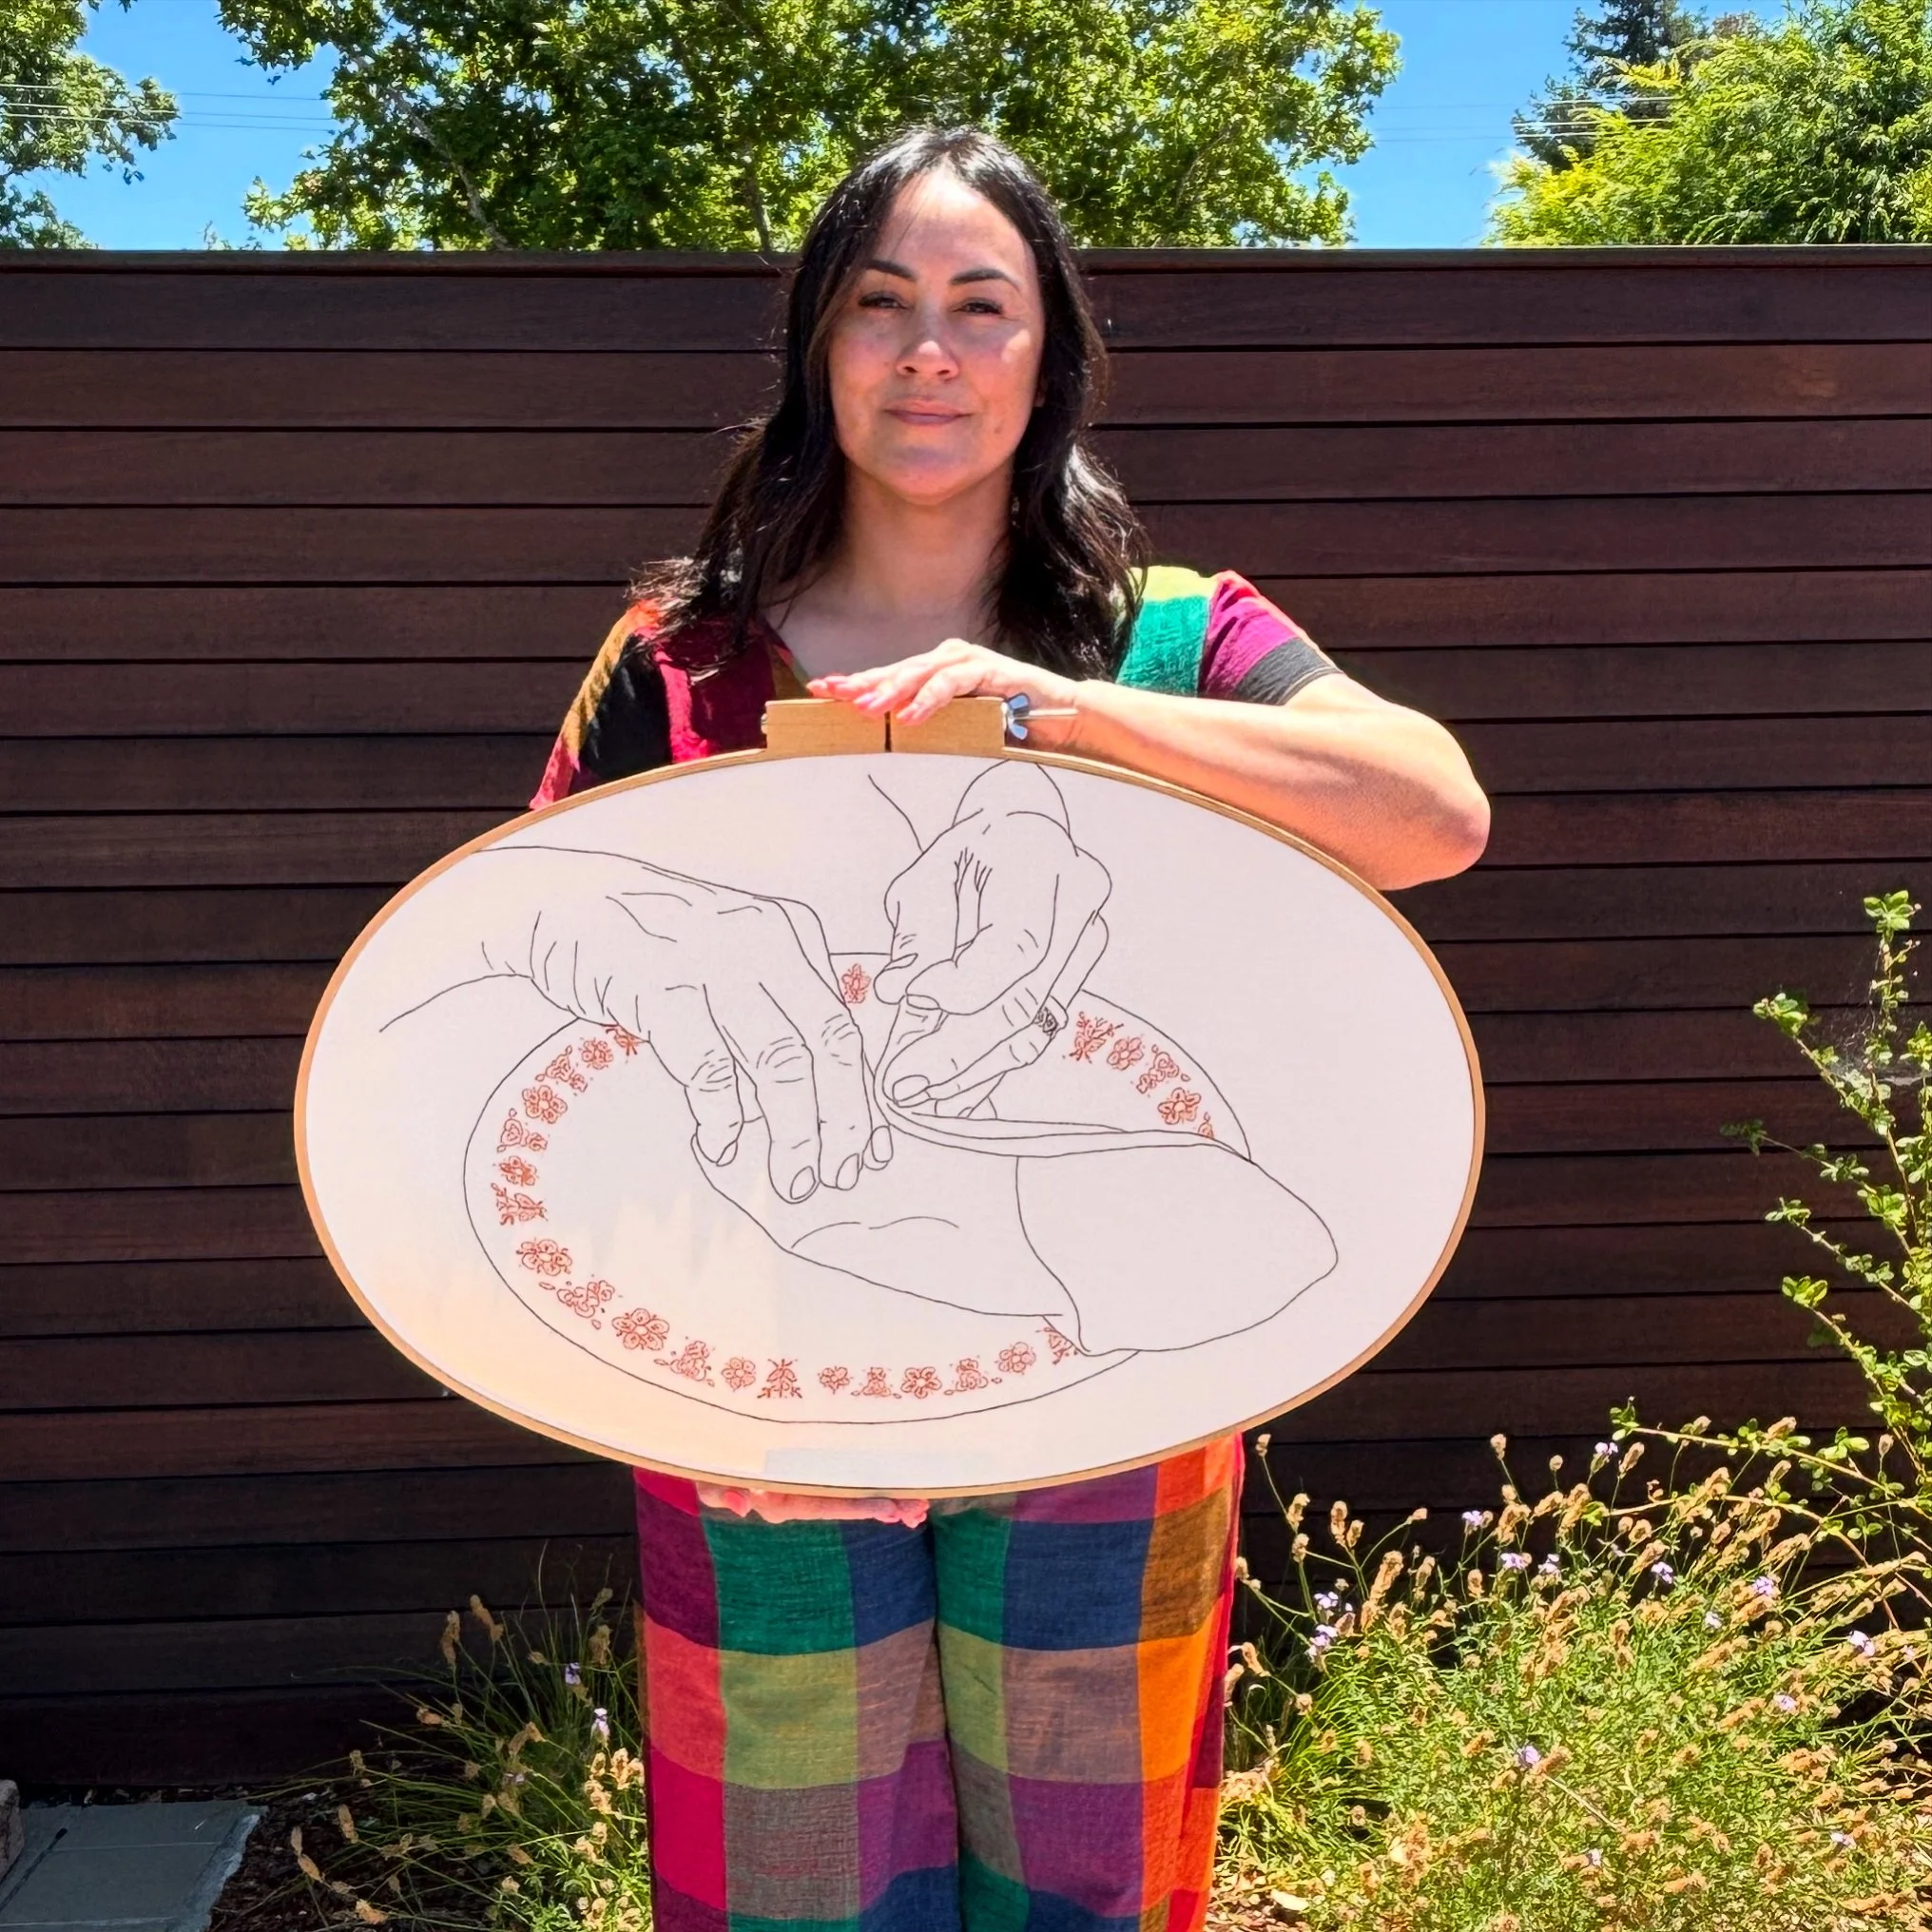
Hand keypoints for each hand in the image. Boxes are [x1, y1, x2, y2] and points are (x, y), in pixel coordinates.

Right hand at [489, 854, 886, 1201]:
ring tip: (792, 1180)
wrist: (564, 901)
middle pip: (828, 1043)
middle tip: (838, 1176)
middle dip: (842, 1120)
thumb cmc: (657, 944)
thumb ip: (774, 1009)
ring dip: (793, 1130)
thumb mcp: (731, 956)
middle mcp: (765, 941)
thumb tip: (817, 1103)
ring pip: (780, 1060)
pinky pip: (709, 1065)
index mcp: (792, 934)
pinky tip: (721, 1143)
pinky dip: (721, 1114)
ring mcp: (714, 961)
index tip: (869, 1152)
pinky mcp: (660, 985)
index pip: (845, 1026)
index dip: (862, 1096)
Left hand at [807, 637, 1082, 740]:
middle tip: (832, 694)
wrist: (1063, 720)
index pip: (889, 675)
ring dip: (892, 691)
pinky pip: (955, 683)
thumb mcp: (959, 731)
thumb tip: (889, 748)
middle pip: (897, 670)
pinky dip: (931, 698)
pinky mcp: (993, 671)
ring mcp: (970, 662)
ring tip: (866, 709)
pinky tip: (911, 714)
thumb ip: (930, 730)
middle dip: (863, 683)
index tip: (820, 689)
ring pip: (921, 672)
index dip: (855, 681)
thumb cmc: (1010, 728)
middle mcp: (949, 660)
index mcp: (936, 672)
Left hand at [871, 763, 1110, 1113]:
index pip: (1014, 946)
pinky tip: (950, 1091)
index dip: (962, 988)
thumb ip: (917, 935)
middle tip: (899, 1083)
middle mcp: (1079, 904)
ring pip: (1033, 1029)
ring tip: (918, 1096)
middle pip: (1025, 1001)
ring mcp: (1088, 944)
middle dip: (957, 1052)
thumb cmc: (967, 853)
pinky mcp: (1079, 977)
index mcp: (1040, 861)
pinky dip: (990, 1065)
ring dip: (972, 1071)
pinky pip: (1035, 1033)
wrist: (1022, 832)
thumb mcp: (927, 876)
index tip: (908, 1002)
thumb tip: (897, 994)